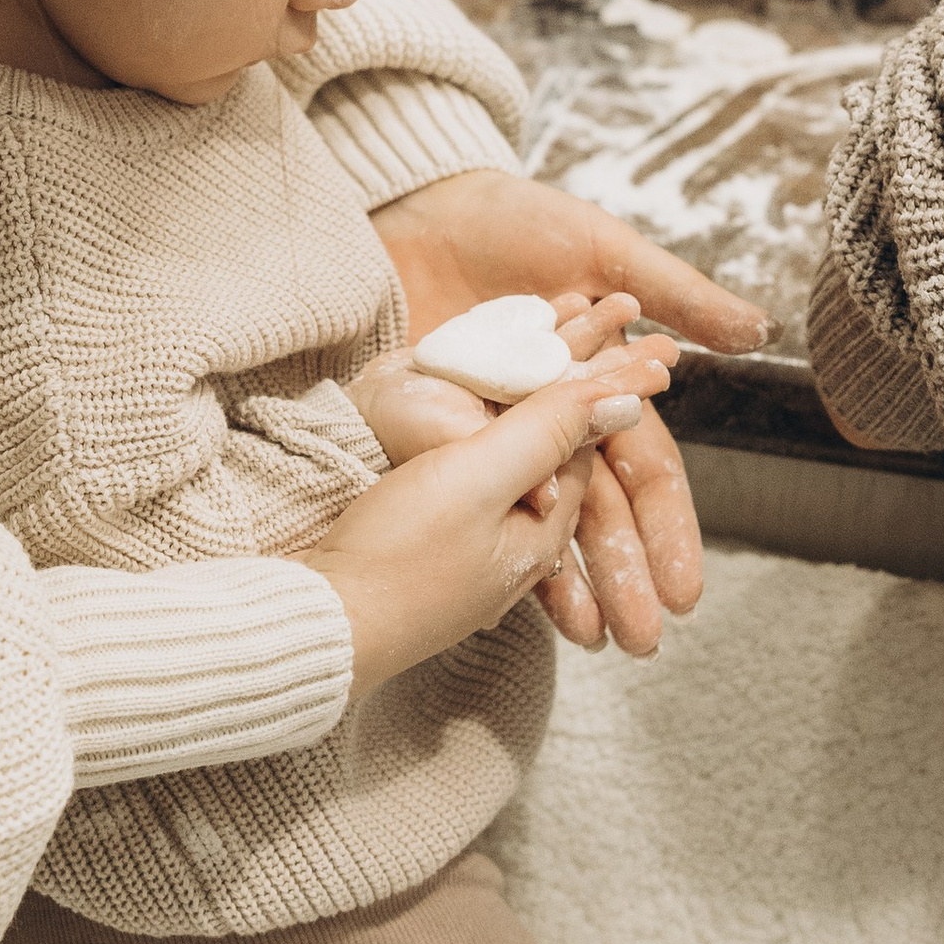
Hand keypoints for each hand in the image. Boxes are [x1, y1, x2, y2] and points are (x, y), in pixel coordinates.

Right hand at [347, 300, 669, 651]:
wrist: (317, 619)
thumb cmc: (398, 553)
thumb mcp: (479, 477)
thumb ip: (548, 433)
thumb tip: (626, 399)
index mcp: (541, 527)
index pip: (582, 443)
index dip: (594, 381)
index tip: (612, 330)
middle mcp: (514, 546)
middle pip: (550, 453)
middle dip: (568, 392)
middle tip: (591, 324)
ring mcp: (468, 554)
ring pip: (506, 468)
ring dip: (521, 410)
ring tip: (524, 356)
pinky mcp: (424, 553)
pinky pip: (466, 484)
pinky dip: (476, 438)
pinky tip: (457, 424)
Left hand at [371, 173, 770, 658]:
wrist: (419, 203)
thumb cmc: (515, 218)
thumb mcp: (603, 248)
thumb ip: (678, 293)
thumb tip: (756, 335)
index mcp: (599, 384)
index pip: (645, 472)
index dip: (668, 529)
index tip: (687, 588)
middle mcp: (549, 420)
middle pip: (596, 510)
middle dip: (625, 576)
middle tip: (645, 637)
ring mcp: (494, 432)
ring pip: (539, 518)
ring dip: (565, 580)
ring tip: (593, 635)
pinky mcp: (438, 432)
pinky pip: (471, 500)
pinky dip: (491, 546)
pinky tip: (507, 600)